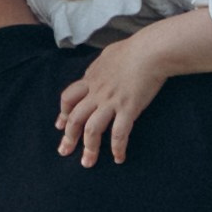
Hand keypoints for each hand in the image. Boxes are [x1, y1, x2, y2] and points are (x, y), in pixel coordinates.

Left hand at [55, 39, 167, 166]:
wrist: (150, 50)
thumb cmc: (133, 49)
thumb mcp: (108, 55)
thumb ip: (100, 66)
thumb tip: (98, 70)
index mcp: (91, 79)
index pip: (68, 98)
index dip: (63, 114)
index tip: (60, 126)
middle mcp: (97, 93)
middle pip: (75, 118)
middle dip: (68, 137)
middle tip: (64, 152)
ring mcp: (111, 101)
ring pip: (92, 129)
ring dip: (89, 148)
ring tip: (87, 162)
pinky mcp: (128, 108)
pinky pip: (119, 133)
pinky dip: (117, 147)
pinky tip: (119, 158)